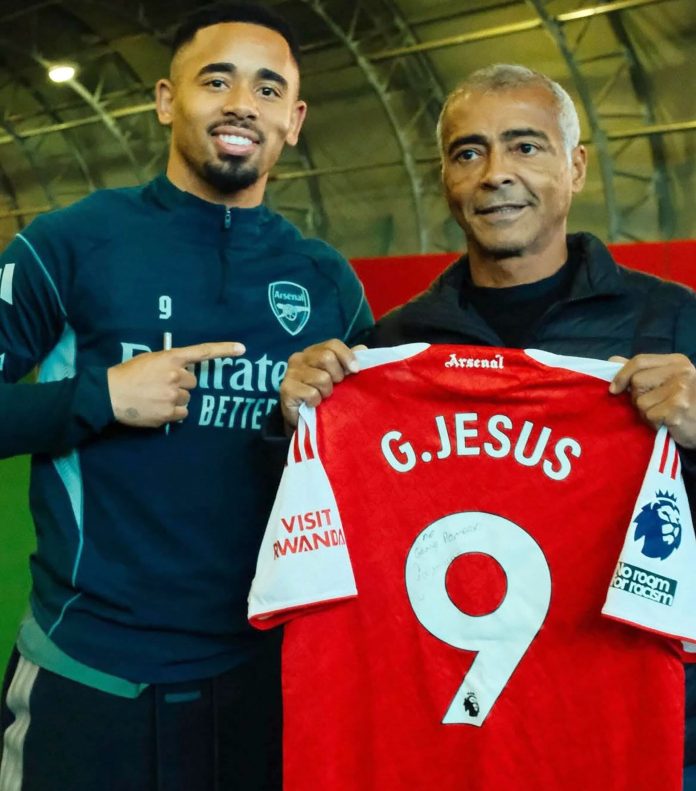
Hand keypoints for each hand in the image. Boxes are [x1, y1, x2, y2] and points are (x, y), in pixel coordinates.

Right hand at [107, 341, 244, 427]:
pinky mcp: (169, 414)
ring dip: (176, 399)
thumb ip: (169, 363)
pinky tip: (157, 409)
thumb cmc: (127, 374)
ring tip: (155, 398)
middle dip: (181, 385)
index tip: (242, 349)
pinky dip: (173, 413)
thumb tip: (185, 373)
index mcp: (170, 358)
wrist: (109, 394)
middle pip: (193, 382)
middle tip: (162, 386)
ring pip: (187, 399)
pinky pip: (182, 414)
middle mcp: (176, 376)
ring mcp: (173, 396)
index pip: (202, 352)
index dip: (224, 350)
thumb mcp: (149, 360)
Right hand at [280, 340, 365, 427]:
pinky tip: (313, 404)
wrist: (304, 419)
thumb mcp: (338, 377)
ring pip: (321, 378)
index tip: (355, 370)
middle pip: (327, 357)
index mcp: (313, 351)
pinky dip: (317, 401)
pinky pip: (311, 393)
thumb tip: (362, 349)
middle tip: (335, 387)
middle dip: (337, 375)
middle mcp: (299, 358)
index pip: (333, 344)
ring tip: (323, 397)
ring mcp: (291, 372)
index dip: (347, 356)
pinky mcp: (286, 389)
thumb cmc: (322, 395)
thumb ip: (348, 362)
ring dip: (327, 391)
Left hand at [609, 353, 695, 447]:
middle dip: (638, 397)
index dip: (622, 375)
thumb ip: (641, 370)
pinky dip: (653, 423)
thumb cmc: (682, 403)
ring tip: (662, 414)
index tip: (614, 389)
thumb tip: (613, 360)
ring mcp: (681, 389)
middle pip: (637, 381)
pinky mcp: (678, 408)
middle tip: (654, 405)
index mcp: (676, 361)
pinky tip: (666, 422)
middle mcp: (681, 372)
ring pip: (641, 401)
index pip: (639, 361)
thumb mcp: (666, 381)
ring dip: (646, 413)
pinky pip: (649, 415)